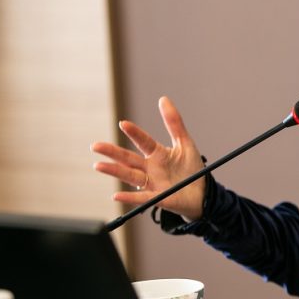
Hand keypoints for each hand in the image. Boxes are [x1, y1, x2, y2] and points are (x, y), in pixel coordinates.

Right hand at [90, 96, 205, 220]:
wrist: (203, 193)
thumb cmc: (192, 168)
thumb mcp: (185, 143)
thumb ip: (174, 123)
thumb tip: (163, 99)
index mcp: (157, 153)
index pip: (143, 141)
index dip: (135, 133)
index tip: (124, 123)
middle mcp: (150, 168)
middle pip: (128, 159)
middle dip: (112, 152)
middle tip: (95, 146)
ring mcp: (152, 183)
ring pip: (130, 176)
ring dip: (114, 171)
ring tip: (99, 165)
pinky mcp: (158, 198)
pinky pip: (141, 198)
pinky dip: (129, 197)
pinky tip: (116, 195)